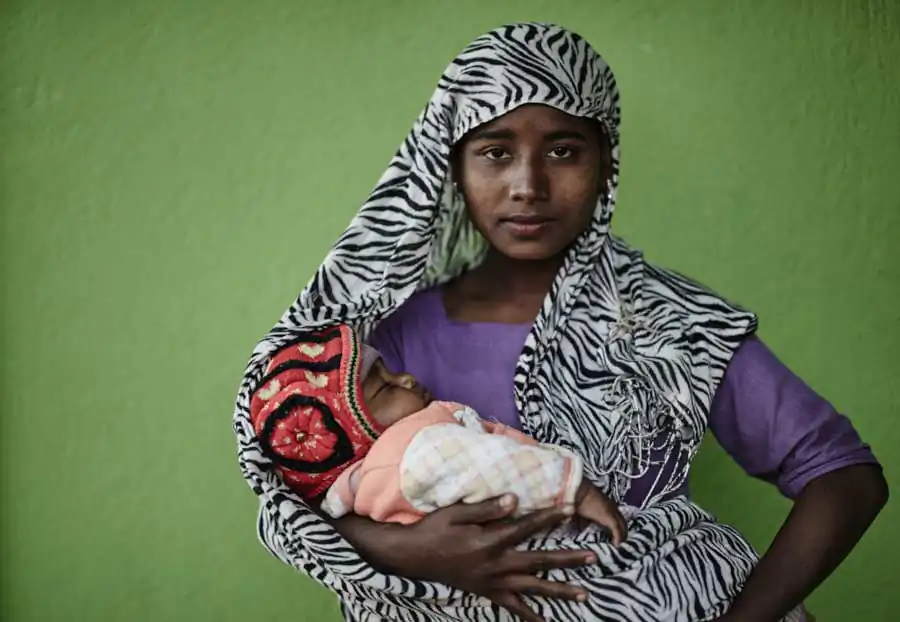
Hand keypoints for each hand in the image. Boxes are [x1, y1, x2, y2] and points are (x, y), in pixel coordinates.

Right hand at [334, 494, 596, 621]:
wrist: (411, 556)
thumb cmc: (434, 529)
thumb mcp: (457, 512)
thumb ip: (488, 508)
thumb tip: (516, 499)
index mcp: (489, 541)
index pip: (526, 527)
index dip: (549, 517)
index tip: (570, 510)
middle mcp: (495, 565)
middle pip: (538, 562)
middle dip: (567, 560)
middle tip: (593, 557)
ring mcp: (491, 582)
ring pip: (531, 589)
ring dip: (559, 591)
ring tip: (583, 594)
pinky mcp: (485, 592)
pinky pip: (511, 607)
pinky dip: (530, 615)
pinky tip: (546, 621)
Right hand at [574, 481, 626, 545]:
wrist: (577, 490)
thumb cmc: (577, 498)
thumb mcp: (581, 511)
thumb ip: (584, 520)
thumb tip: (581, 531)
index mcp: (607, 505)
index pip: (618, 519)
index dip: (619, 529)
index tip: (616, 538)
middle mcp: (612, 507)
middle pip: (623, 523)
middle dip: (623, 535)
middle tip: (620, 545)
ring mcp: (612, 511)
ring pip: (623, 527)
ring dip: (622, 537)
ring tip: (619, 547)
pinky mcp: (609, 517)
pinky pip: (617, 530)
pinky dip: (618, 539)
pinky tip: (616, 546)